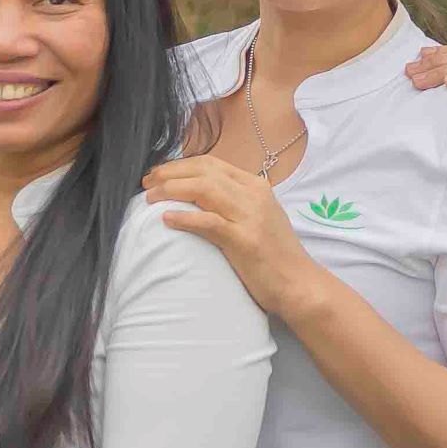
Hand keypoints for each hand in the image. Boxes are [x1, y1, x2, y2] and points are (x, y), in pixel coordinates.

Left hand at [142, 154, 323, 315]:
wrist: (299, 283)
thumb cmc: (275, 255)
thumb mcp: (258, 217)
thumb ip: (235, 202)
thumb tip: (198, 196)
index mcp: (256, 186)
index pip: (211, 163)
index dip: (179, 165)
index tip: (158, 175)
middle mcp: (254, 195)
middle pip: (203, 170)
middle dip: (169, 173)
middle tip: (147, 183)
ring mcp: (250, 216)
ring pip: (203, 189)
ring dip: (171, 190)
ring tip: (150, 198)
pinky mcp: (245, 240)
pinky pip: (208, 222)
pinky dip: (184, 217)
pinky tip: (166, 219)